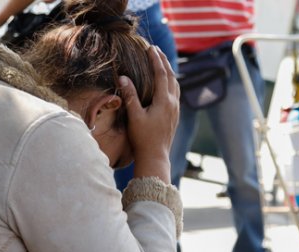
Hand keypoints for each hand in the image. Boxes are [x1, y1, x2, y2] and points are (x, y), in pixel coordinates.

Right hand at [119, 46, 179, 182]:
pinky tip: (167, 84)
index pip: (161, 74)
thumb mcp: (134, 116)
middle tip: (156, 49)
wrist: (155, 157)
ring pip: (176, 84)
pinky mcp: (175, 116)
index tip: (150, 47)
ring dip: (169, 71)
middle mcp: (173, 103)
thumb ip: (130, 96)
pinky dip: (171, 82)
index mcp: (164, 101)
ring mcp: (176, 110)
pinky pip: (176, 93)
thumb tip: (123, 77)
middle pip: (171, 76)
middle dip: (164, 61)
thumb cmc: (143, 138)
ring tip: (162, 62)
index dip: (155, 59)